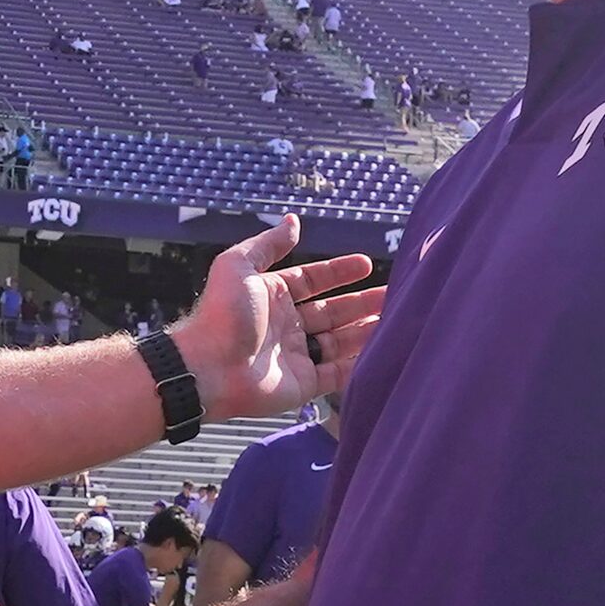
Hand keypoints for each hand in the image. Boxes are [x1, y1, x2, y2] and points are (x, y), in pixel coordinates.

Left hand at [168, 216, 382, 421]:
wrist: (209, 368)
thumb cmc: (223, 314)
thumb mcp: (240, 266)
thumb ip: (269, 244)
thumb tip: (294, 220)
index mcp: (273, 296)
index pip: (313, 281)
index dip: (338, 272)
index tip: (367, 265)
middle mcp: (287, 325)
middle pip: (332, 311)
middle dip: (362, 302)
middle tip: (393, 294)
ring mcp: (296, 356)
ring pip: (340, 341)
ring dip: (366, 330)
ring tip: (395, 319)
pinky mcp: (304, 384)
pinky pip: (338, 373)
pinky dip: (360, 363)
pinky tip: (382, 350)